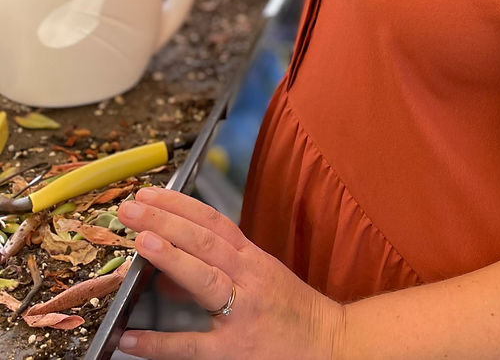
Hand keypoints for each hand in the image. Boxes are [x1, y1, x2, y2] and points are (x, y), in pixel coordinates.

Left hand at [116, 187, 342, 359]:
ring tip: (141, 241)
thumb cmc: (291, 312)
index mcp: (253, 260)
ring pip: (205, 278)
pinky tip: (132, 338)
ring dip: (171, 257)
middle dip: (167, 221)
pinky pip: (192, 346)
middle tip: (133, 208)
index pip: (214, 222)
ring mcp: (241, 313)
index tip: (152, 194)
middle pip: (206, 241)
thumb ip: (215, 273)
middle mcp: (248, 279)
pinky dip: (160, 343)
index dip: (181, 205)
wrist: (328, 344)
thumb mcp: (259, 280)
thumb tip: (164, 274)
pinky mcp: (233, 351)